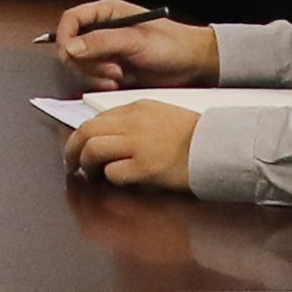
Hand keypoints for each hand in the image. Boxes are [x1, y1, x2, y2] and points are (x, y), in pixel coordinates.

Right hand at [53, 0, 216, 87]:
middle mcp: (102, 30)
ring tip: (119, 77)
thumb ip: (102, 42)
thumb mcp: (136, 41)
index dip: (65, 37)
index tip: (70, 55)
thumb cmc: (173, 44)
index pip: (71, 20)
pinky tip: (120, 83)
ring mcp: (106, 51)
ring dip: (95, 75)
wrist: (194, 65)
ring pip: (79, 65)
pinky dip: (101, 84)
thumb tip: (70, 47)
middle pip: (71, 46)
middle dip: (86, 63)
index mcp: (107, 13)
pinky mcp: (111, 69)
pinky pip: (92, 78)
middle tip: (110, 70)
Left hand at [62, 99, 201, 190]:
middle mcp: (133, 123)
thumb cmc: (197, 135)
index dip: (83, 135)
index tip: (80, 147)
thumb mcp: (163, 116)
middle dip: (72, 149)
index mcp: (137, 108)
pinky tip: (113, 182)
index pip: (97, 119)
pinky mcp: (146, 167)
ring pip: (93, 149)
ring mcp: (139, 144)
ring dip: (85, 164)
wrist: (221, 146)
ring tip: (88, 175)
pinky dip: (108, 178)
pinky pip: (113, 172)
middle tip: (71, 164)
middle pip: (86, 131)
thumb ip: (136, 122)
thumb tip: (113, 138)